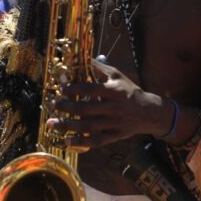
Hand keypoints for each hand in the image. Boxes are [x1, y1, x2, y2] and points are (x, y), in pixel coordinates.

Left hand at [47, 59, 165, 147]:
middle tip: (53, 104)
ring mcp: (114, 123)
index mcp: (113, 91)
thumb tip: (82, 58)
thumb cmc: (129, 90)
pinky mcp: (114, 136)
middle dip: (66, 107)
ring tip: (51, 123)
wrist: (149, 112)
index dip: (74, 89)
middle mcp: (113, 107)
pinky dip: (81, 142)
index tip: (62, 89)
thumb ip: (100, 68)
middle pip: (86, 109)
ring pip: (88, 126)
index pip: (90, 89)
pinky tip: (67, 141)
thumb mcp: (117, 75)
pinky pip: (96, 141)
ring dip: (68, 125)